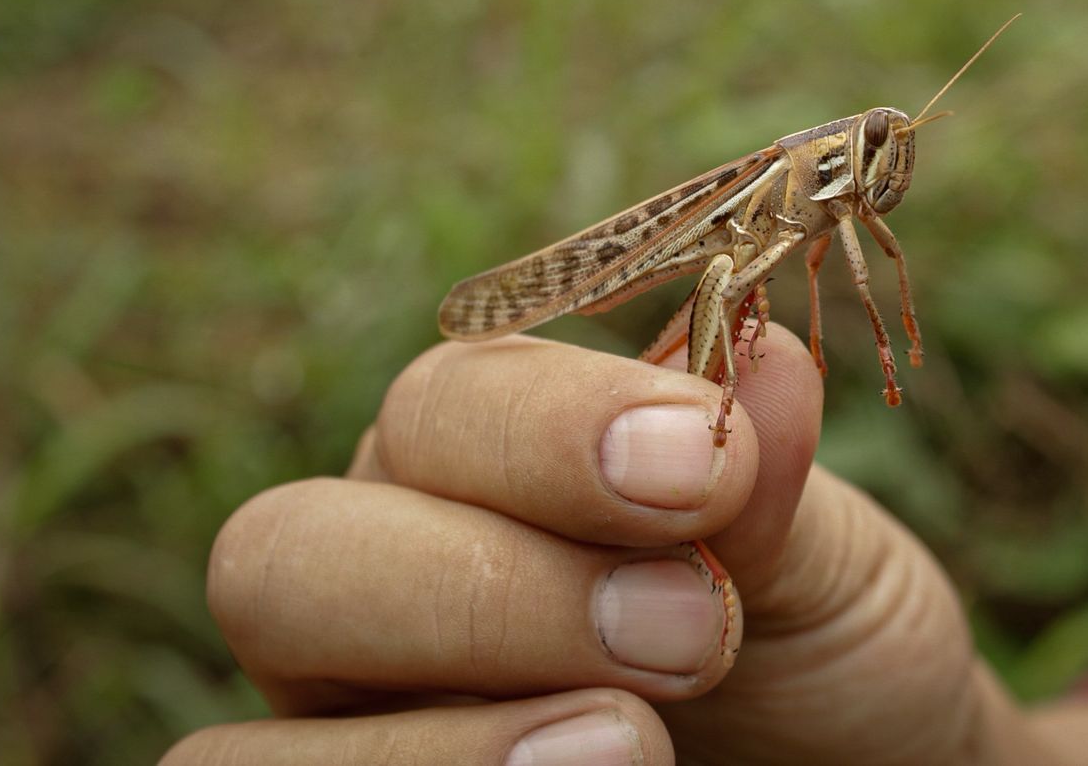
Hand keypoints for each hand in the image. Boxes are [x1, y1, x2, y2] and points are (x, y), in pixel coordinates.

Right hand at [163, 326, 1034, 763]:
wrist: (851, 763)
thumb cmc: (821, 654)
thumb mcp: (822, 562)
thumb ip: (766, 479)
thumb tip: (766, 362)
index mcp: (478, 468)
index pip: (437, 409)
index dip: (551, 432)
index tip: (705, 468)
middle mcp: (382, 588)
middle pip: (283, 560)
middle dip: (480, 592)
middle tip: (687, 630)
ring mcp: (357, 724)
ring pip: (236, 747)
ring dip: (438, 744)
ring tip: (634, 748)